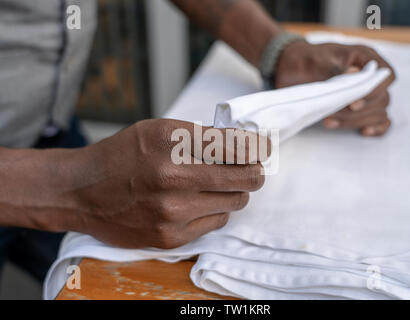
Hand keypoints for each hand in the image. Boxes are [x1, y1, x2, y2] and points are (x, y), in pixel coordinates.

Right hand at [65, 119, 269, 248]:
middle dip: (254, 171)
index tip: (264, 148)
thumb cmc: (121, 156)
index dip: (258, 147)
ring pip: (235, 202)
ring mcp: (173, 212)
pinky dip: (214, 210)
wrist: (81, 191)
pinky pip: (216, 222)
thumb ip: (200, 136)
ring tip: (216, 184)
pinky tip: (197, 202)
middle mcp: (174, 178)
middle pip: (245, 178)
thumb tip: (241, 143)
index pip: (238, 146)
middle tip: (251, 168)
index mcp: (172, 142)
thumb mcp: (158, 130)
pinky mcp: (171, 237)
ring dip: (233, 191)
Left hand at [275, 41, 395, 135]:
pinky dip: (375, 127)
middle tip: (331, 113)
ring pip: (378, 112)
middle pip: (382, 98)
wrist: (289, 69)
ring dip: (356, 121)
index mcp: (365, 57)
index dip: (374, 92)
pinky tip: (363, 133)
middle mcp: (370, 75)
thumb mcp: (316, 59)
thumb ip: (336, 67)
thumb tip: (355, 74)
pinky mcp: (361, 107)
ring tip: (328, 121)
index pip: (387, 75)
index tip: (353, 103)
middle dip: (357, 111)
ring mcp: (367, 92)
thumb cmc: (304, 60)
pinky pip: (380, 120)